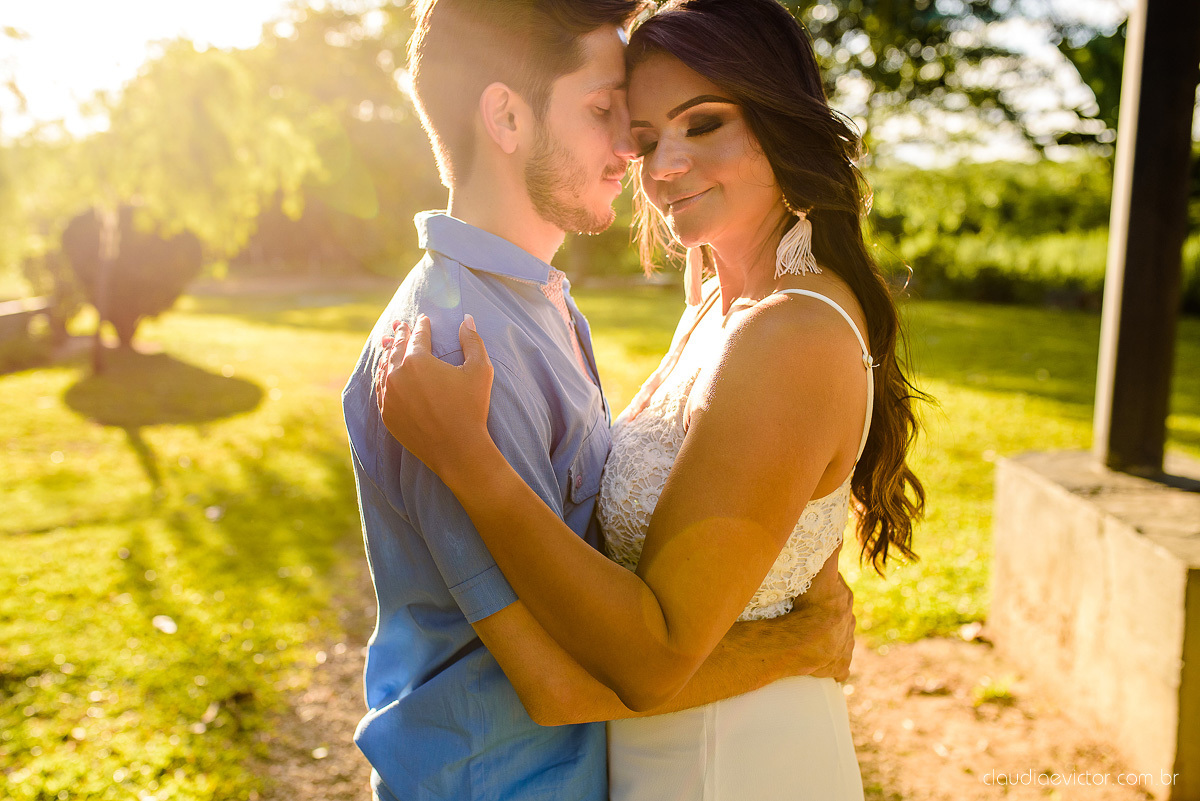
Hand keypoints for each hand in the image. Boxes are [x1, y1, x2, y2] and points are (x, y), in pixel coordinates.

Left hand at [374, 314, 494, 480]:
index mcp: (417, 360)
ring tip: (388, 344)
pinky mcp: (386, 414)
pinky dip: (383, 376)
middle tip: (400, 325)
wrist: (458, 449)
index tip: (423, 319)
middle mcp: (397, 375)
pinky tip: (385, 372)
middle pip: (396, 348)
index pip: (418, 336)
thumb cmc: (472, 408)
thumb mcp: (480, 369)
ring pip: (384, 367)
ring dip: (388, 353)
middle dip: (400, 334)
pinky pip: (380, 389)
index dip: (422, 326)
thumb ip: (473, 340)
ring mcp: (388, 396)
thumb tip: (467, 319)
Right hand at [781, 547, 855, 681]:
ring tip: (803, 637)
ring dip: (823, 639)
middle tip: (802, 613)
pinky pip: (836, 666)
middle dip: (824, 614)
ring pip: (836, 639)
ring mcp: (844, 647)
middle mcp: (848, 624)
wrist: (807, 642)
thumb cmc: (812, 607)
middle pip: (836, 614)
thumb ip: (832, 549)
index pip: (835, 592)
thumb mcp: (823, 573)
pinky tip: (816, 662)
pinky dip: (828, 664)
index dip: (822, 590)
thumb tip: (840, 525)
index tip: (809, 590)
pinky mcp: (838, 668)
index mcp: (844, 602)